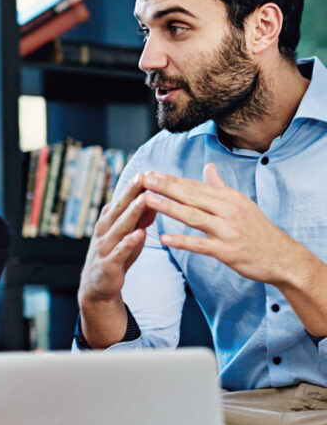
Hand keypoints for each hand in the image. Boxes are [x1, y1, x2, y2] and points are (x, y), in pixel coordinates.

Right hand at [78, 173, 154, 306]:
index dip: (134, 187)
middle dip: (132, 193)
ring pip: (120, 227)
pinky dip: (128, 242)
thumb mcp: (128, 235)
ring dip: (132, 213)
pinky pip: (119, 252)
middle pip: (119, 209)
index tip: (147, 172)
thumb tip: (154, 199)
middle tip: (144, 177)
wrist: (98, 286)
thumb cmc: (115, 256)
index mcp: (108, 221)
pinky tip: (139, 234)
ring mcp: (104, 247)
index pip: (122, 201)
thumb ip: (140, 219)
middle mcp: (103, 230)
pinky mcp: (108, 265)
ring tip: (145, 200)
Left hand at [140, 164, 305, 285]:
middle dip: (164, 186)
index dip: (170, 179)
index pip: (194, 185)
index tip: (150, 172)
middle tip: (142, 179)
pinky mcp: (227, 251)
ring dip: (168, 207)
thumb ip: (220, 186)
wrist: (282, 258)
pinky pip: (201, 245)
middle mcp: (228, 211)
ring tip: (146, 199)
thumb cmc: (257, 229)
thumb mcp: (242, 203)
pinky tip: (164, 239)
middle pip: (191, 196)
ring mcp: (228, 231)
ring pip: (193, 216)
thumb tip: (208, 167)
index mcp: (228, 198)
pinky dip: (182, 241)